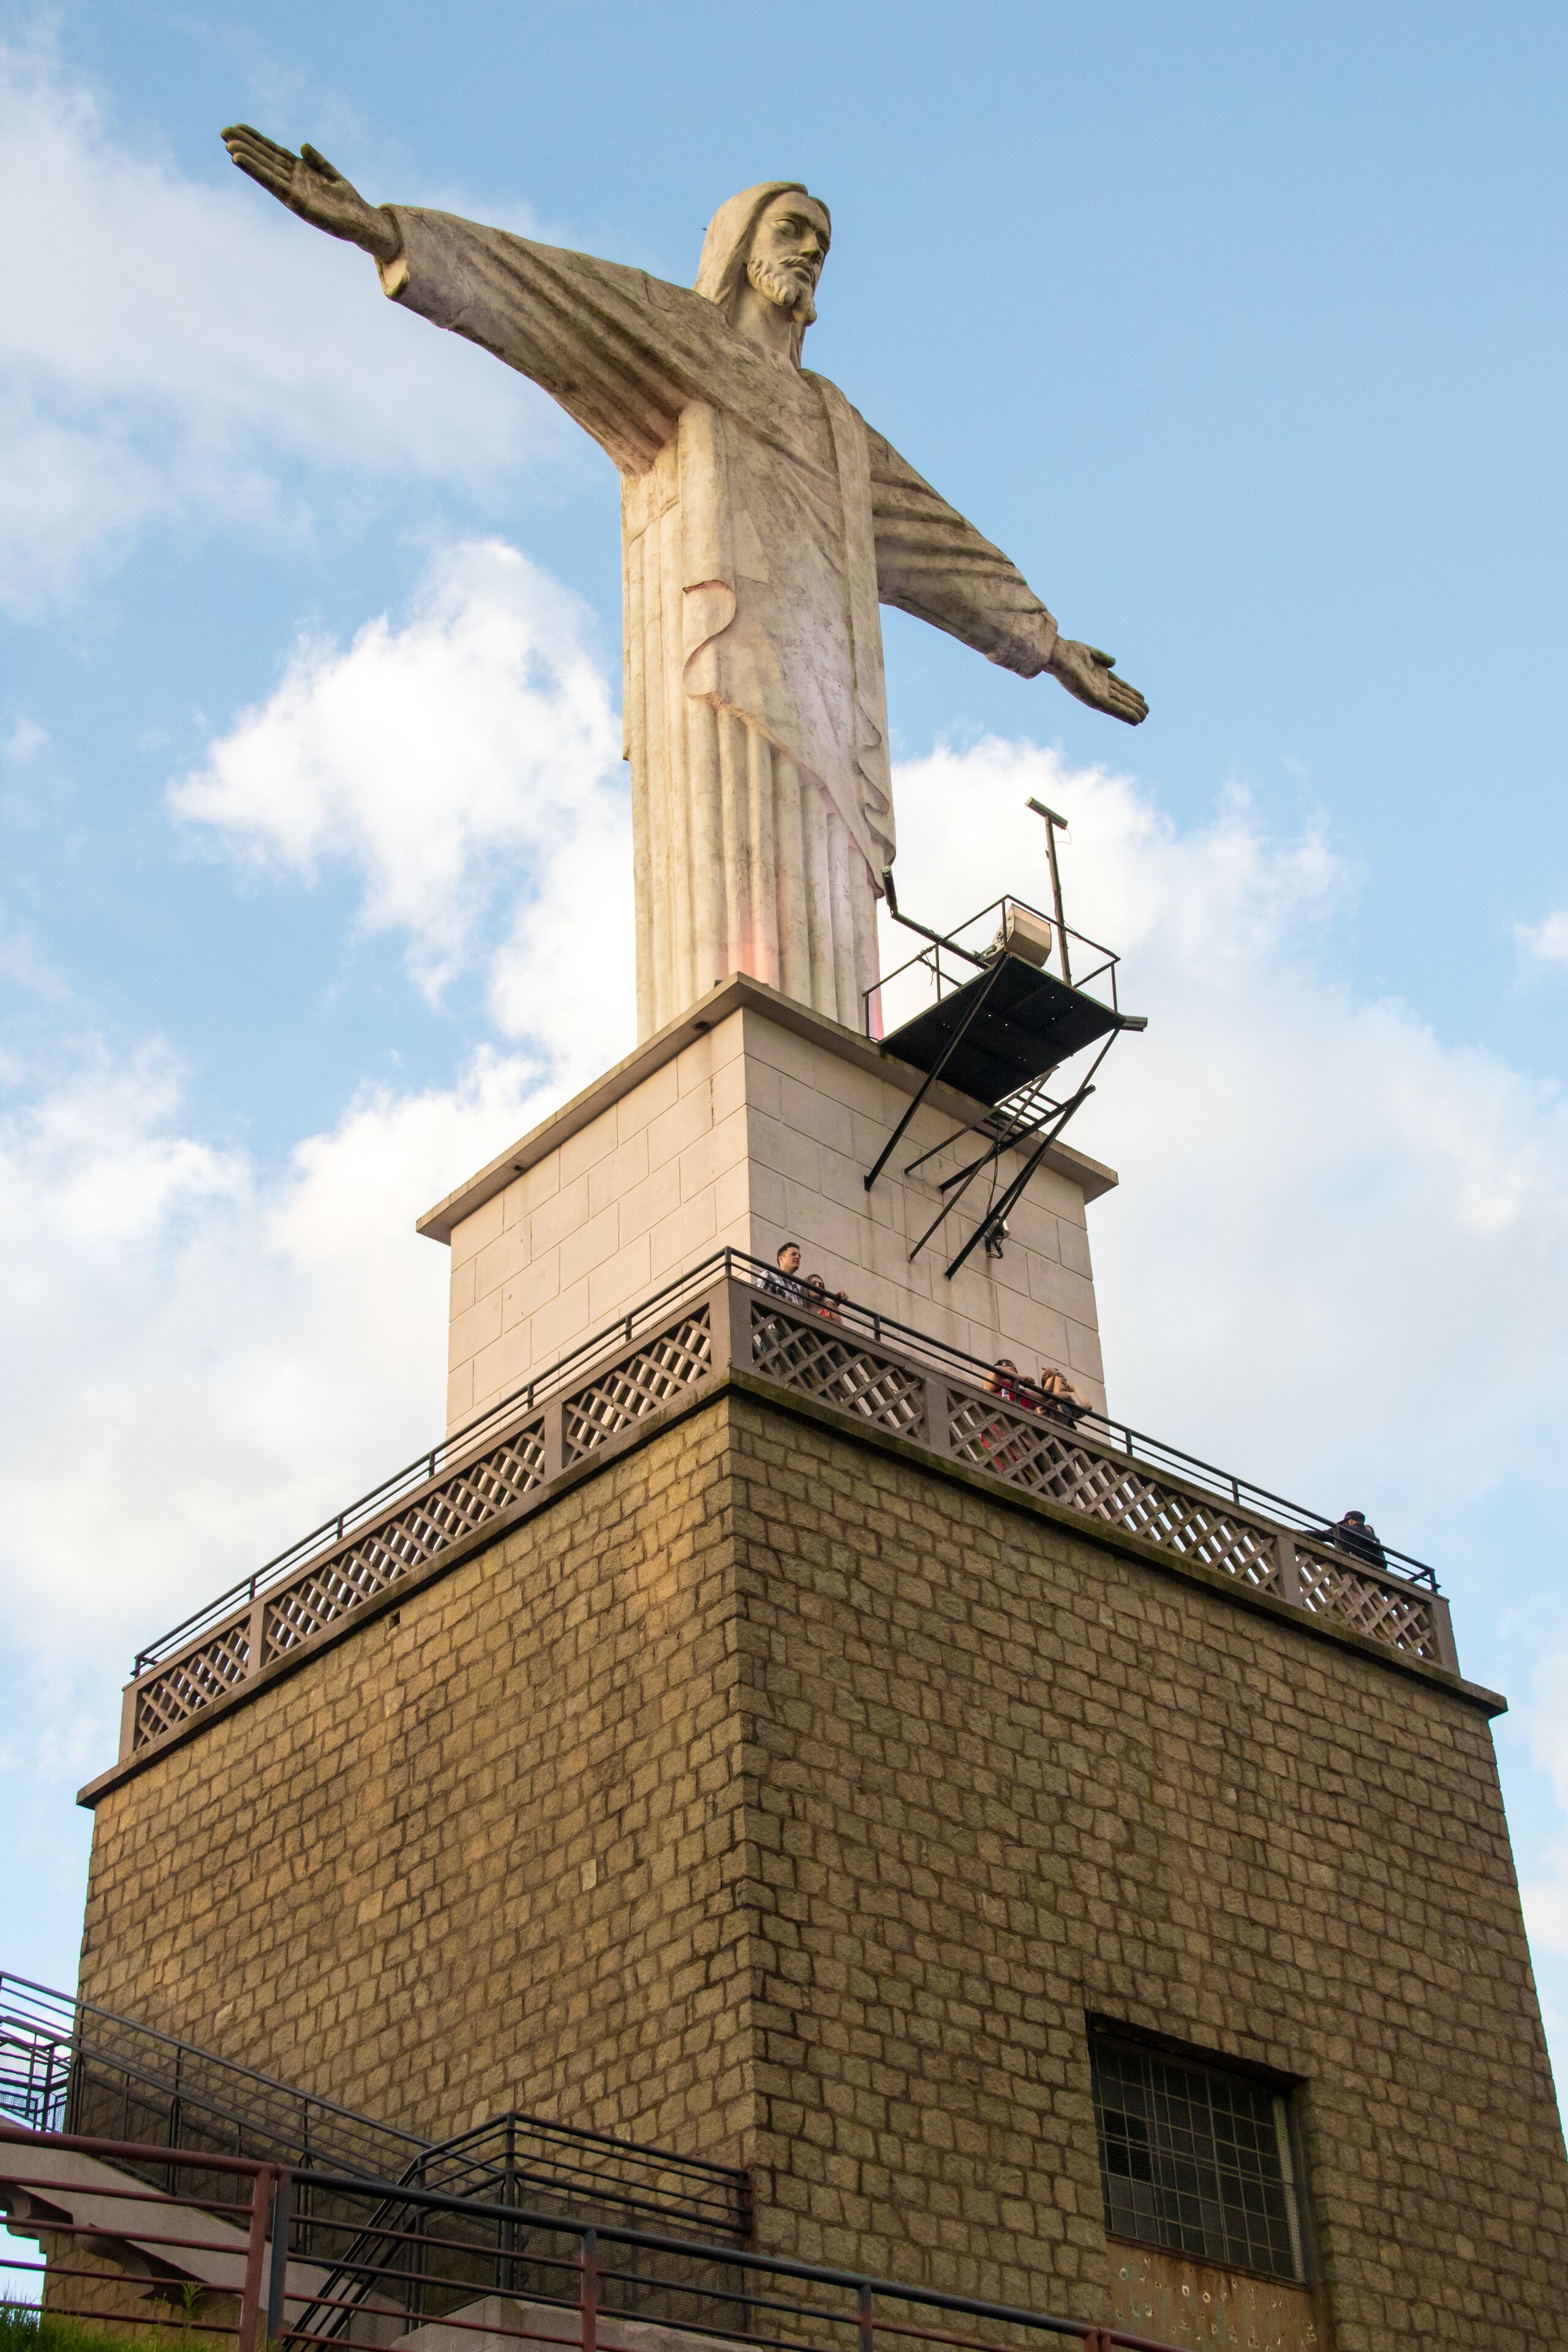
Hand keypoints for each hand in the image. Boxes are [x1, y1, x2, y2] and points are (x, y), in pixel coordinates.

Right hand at [220, 124, 400, 263]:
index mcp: (300, 172)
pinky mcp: (297, 202)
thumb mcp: (332, 175)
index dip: (256, 140)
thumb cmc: (348, 201)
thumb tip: (302, 146)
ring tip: (228, 146)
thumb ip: (318, 160)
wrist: (363, 222)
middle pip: (265, 158)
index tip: (237, 128)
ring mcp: (293, 192)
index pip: (273, 152)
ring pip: (265, 171)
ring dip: (247, 159)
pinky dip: (258, 173)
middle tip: (223, 132)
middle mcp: (293, 181)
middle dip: (245, 145)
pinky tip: (245, 163)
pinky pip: (273, 185)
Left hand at [1047, 638, 1148, 726]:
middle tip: (1147, 711)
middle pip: (1121, 697)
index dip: (1132, 693)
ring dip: (1132, 712)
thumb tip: (1114, 663)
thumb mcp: (1090, 653)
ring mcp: (1097, 693)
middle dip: (1134, 704)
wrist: (1058, 655)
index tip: (1143, 698)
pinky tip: (1135, 719)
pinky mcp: (1094, 699)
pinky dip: (1124, 714)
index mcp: (1099, 676)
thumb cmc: (1069, 652)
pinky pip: (1113, 709)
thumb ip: (1102, 657)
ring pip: (1119, 705)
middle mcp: (1099, 686)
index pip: (1120, 687)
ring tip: (1144, 718)